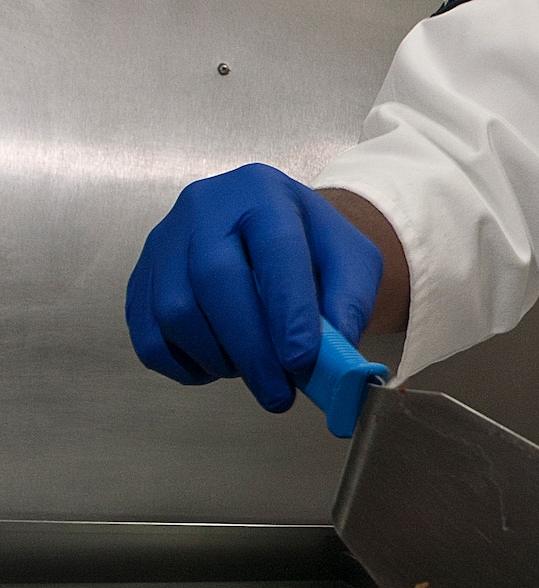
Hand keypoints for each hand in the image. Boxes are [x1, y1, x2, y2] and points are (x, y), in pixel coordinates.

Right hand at [126, 164, 383, 411]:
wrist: (271, 234)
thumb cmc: (311, 247)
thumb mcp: (350, 262)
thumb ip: (348, 304)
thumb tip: (334, 361)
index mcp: (264, 192)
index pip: (275, 246)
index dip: (287, 308)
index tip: (302, 360)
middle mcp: (206, 206)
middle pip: (215, 279)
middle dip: (250, 348)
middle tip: (279, 395)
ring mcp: (165, 241)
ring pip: (176, 311)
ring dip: (218, 358)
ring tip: (255, 372)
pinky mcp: (141, 277)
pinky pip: (149, 335)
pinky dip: (184, 366)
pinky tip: (218, 367)